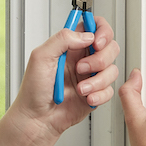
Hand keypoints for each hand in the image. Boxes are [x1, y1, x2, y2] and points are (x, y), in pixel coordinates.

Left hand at [0, 16, 120, 145]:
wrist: (37, 119)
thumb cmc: (34, 90)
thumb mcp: (41, 57)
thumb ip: (62, 39)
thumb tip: (86, 35)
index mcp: (70, 46)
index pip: (94, 27)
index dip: (101, 30)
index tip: (96, 41)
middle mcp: (83, 59)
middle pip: (109, 46)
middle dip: (100, 58)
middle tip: (82, 68)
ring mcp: (90, 76)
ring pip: (112, 69)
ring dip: (97, 81)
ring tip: (80, 89)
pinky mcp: (96, 93)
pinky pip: (110, 90)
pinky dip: (99, 94)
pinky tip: (86, 98)